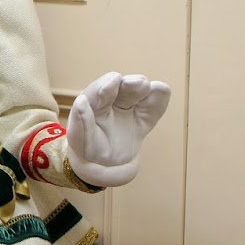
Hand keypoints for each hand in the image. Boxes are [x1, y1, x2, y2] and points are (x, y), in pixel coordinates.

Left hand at [65, 72, 170, 187]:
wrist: (102, 164)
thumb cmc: (87, 149)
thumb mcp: (80, 140)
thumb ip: (81, 124)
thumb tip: (81, 101)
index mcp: (91, 105)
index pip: (98, 91)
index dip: (107, 85)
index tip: (115, 79)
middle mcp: (110, 102)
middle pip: (121, 88)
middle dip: (130, 84)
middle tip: (141, 84)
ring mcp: (128, 108)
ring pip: (137, 93)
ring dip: (145, 88)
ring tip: (152, 87)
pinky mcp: (143, 118)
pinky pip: (152, 108)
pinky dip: (158, 99)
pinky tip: (163, 91)